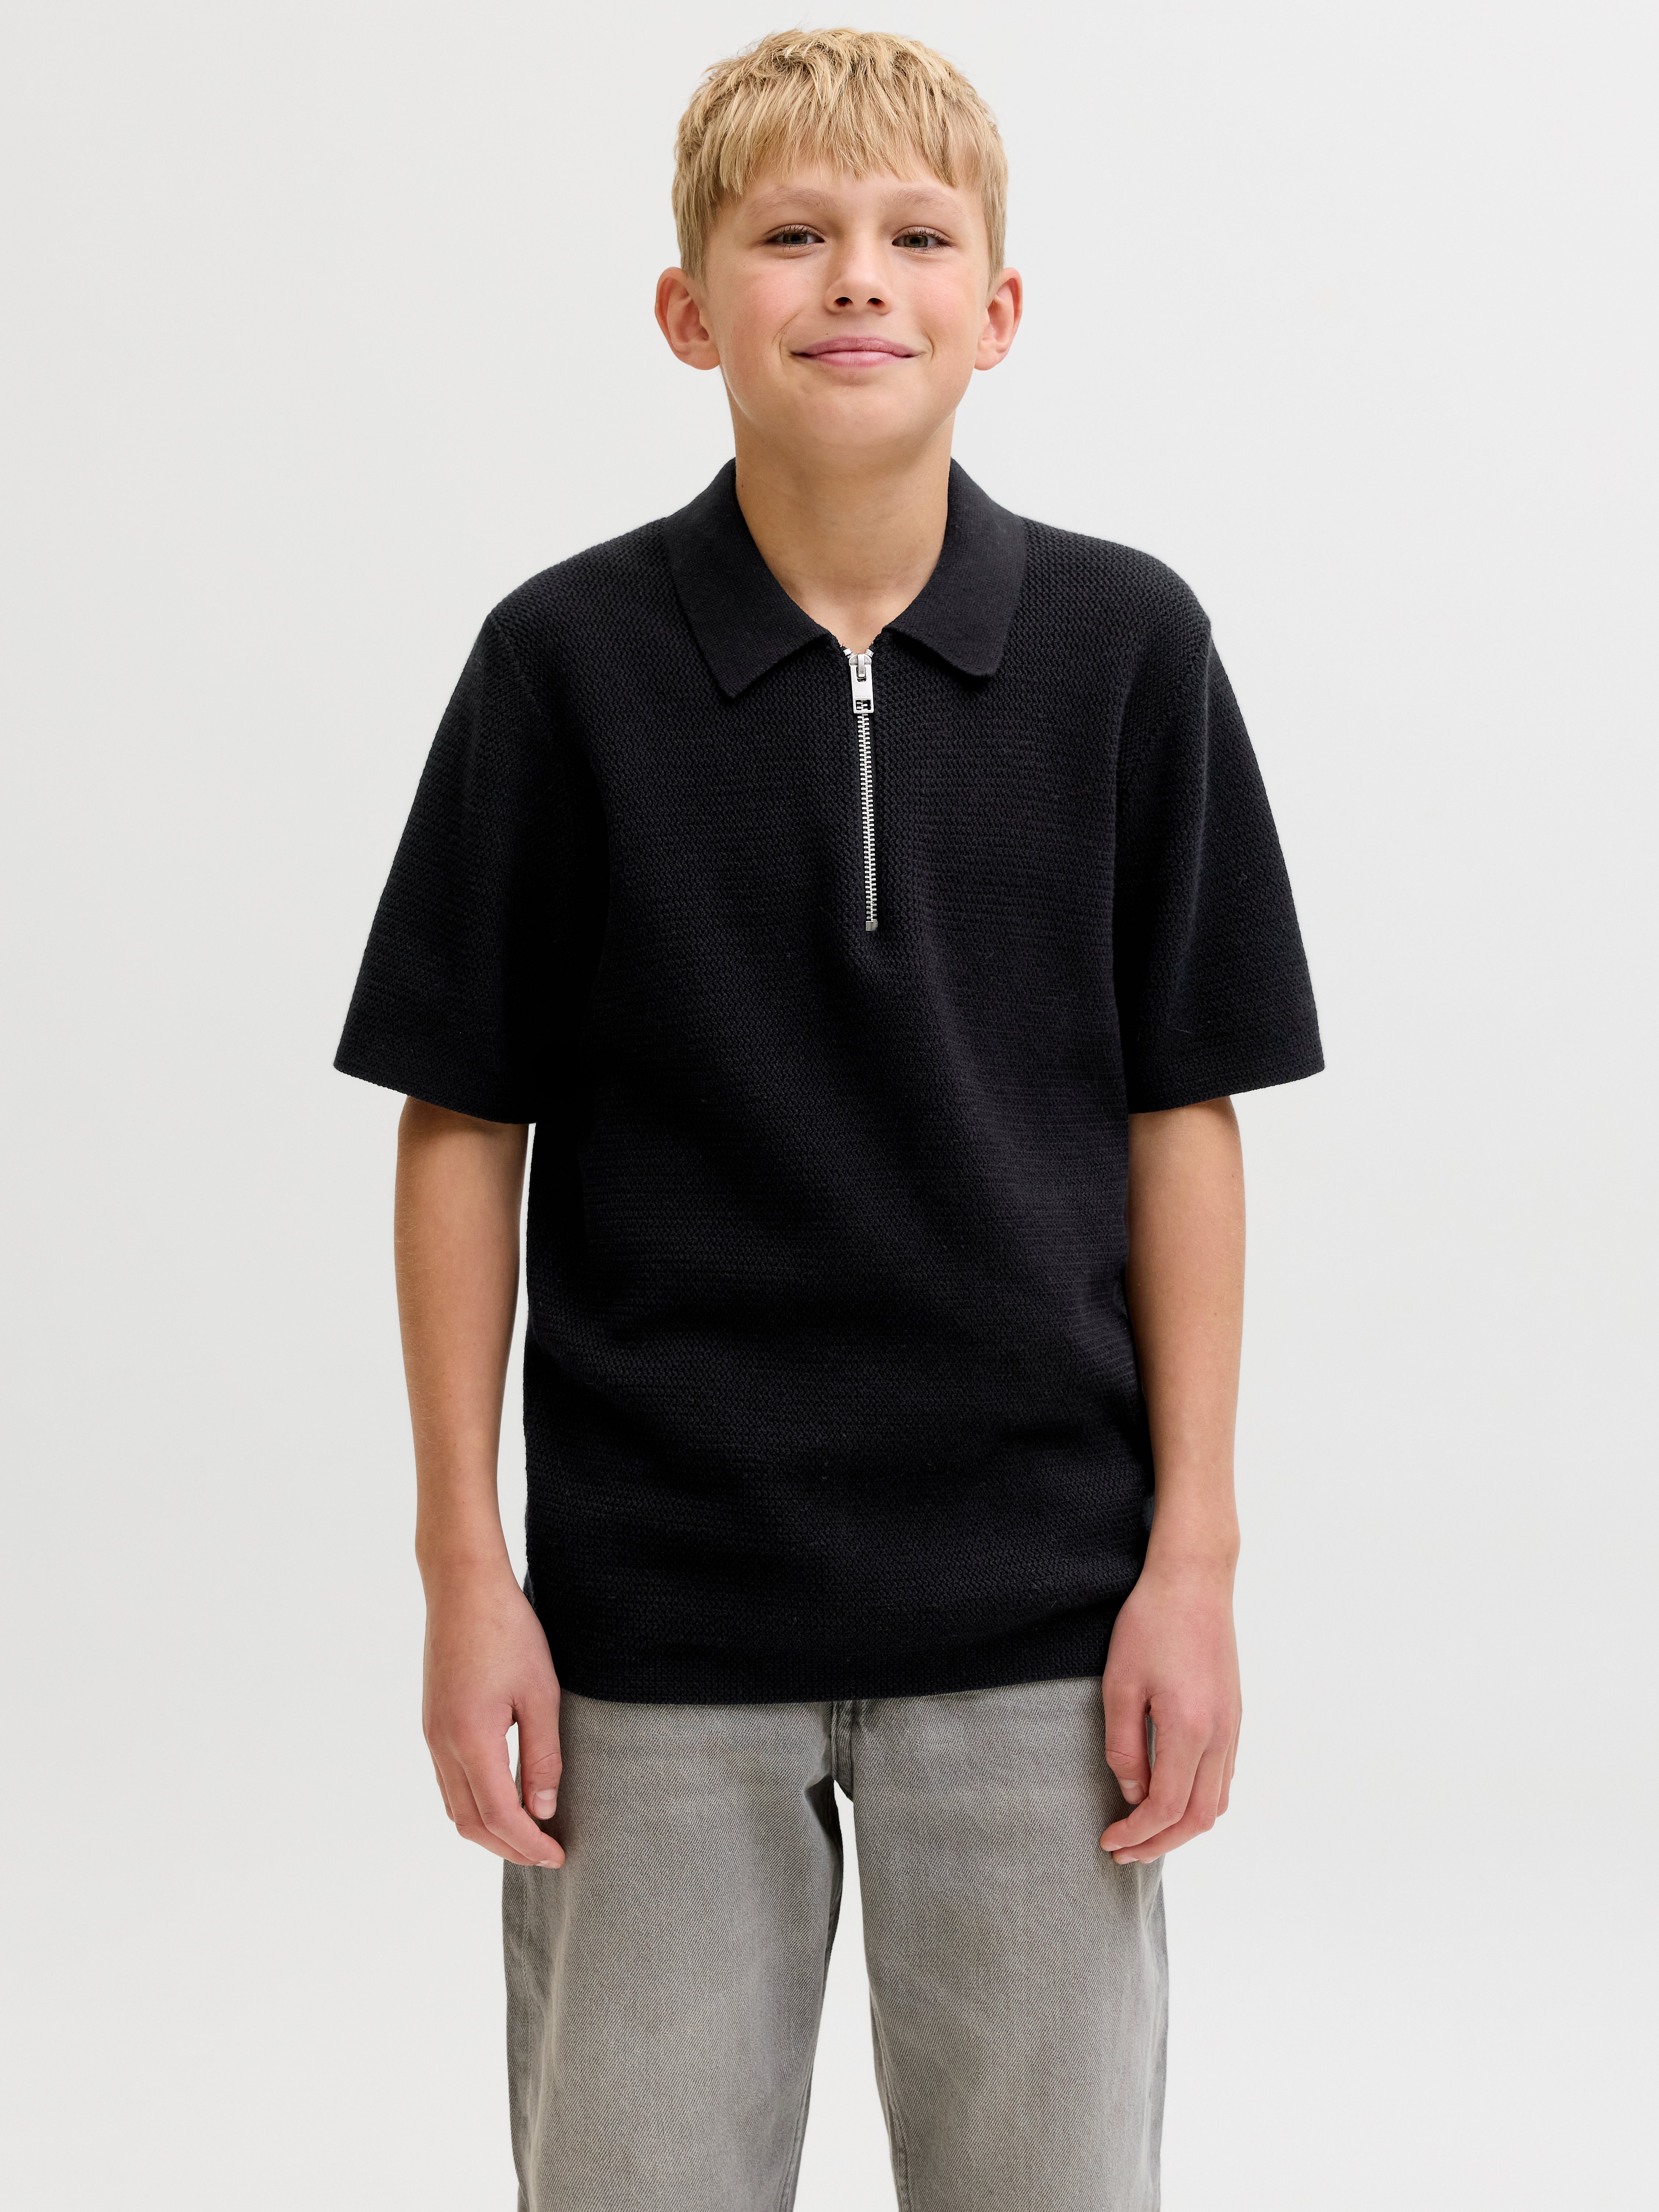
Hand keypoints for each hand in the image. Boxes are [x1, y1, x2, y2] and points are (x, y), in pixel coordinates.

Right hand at [421, 1561, 564, 1867]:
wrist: (464, 1588)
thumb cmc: (509, 1632)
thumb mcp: (541, 1693)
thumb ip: (542, 1755)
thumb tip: (543, 1809)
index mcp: (471, 1739)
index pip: (500, 1815)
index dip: (529, 1844)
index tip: (558, 1857)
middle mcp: (442, 1744)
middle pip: (470, 1822)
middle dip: (509, 1847)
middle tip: (546, 1855)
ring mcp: (432, 1735)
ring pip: (455, 1807)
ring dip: (489, 1830)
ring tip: (527, 1835)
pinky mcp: (432, 1724)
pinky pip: (448, 1783)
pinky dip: (474, 1806)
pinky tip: (500, 1800)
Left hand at [1098, 1556, 1240, 1863]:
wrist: (1194, 1581)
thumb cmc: (1150, 1624)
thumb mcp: (1120, 1684)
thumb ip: (1124, 1746)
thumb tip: (1132, 1794)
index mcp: (1190, 1730)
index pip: (1166, 1807)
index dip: (1136, 1833)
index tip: (1109, 1841)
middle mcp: (1220, 1736)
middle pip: (1198, 1818)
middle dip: (1160, 1843)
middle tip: (1124, 1851)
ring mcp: (1233, 1727)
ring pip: (1217, 1802)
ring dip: (1182, 1826)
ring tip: (1145, 1832)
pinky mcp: (1234, 1716)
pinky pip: (1224, 1777)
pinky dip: (1199, 1801)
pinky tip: (1171, 1796)